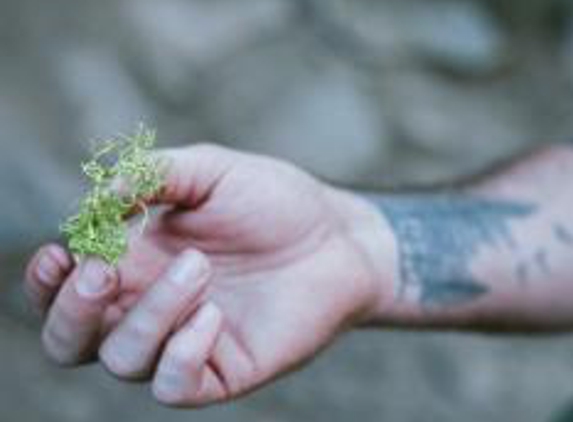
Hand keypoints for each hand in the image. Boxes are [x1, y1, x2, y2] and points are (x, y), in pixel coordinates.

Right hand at [25, 144, 384, 406]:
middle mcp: (152, 307)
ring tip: (200, 266)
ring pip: (124, 359)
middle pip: (72, 340)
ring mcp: (188, 341)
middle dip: (73, 310)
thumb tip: (99, 199)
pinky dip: (182, 351)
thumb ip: (154, 175)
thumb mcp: (210, 171)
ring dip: (150, 312)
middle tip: (105, 270)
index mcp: (138, 262)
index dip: (46, 281)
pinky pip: (176, 386)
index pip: (66, 289)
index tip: (61, 251)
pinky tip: (216, 313)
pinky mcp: (225, 369)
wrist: (338, 234)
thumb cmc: (275, 200)